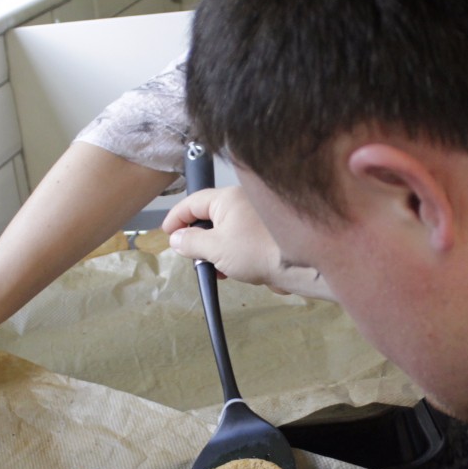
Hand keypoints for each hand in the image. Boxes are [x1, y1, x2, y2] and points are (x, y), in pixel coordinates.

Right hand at [162, 187, 331, 299]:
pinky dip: (234, 254)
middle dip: (199, 239)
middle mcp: (244, 201)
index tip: (167, 234)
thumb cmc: (258, 252)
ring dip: (217, 251)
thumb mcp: (215, 249)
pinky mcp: (269, 233)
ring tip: (216, 270)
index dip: (176, 218)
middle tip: (192, 258)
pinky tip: (234, 271)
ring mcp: (258, 217)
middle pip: (210, 217)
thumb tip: (177, 239)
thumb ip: (191, 243)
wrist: (300, 266)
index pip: (193, 202)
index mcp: (228, 198)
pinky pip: (243, 240)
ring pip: (227, 231)